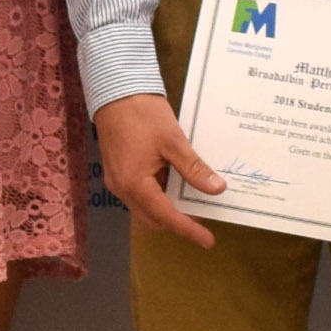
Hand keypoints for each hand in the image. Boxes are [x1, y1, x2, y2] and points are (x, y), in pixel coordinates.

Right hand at [94, 91, 220, 246]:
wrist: (114, 89)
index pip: (166, 216)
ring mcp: (117, 180)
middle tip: (203, 221)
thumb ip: (193, 169)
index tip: (208, 240)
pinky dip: (158, 195)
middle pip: (153, 218)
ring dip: (167, 208)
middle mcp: (122, 188)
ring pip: (145, 207)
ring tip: (193, 202)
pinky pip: (140, 193)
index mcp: (135, 184)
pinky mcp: (118, 170)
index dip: (188, 229)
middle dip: (177, 223)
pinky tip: (176, 183)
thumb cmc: (143, 113)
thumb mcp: (173, 141)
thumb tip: (216, 189)